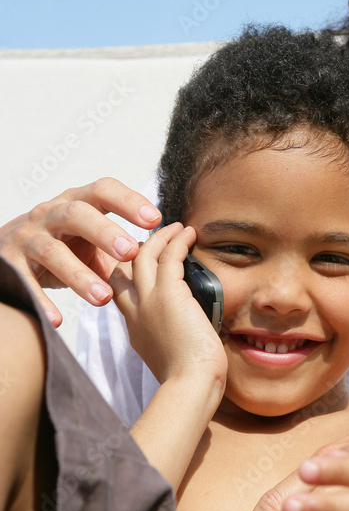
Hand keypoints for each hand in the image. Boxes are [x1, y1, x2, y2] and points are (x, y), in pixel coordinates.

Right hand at [0, 179, 160, 324]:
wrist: (7, 253)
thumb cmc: (61, 243)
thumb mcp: (88, 236)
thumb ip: (120, 244)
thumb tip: (170, 254)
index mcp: (75, 202)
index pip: (103, 190)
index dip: (128, 201)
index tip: (156, 218)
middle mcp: (49, 213)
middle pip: (77, 214)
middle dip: (105, 232)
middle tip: (131, 251)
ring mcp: (27, 236)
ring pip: (52, 251)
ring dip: (78, 275)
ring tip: (103, 298)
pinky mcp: (9, 263)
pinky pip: (25, 282)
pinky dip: (41, 301)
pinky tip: (58, 320)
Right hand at [111, 222, 226, 388]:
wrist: (191, 384)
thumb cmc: (191, 379)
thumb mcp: (173, 356)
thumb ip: (174, 338)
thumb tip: (194, 329)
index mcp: (135, 329)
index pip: (121, 292)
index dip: (127, 272)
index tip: (142, 261)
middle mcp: (136, 312)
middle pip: (124, 268)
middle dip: (138, 249)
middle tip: (157, 237)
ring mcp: (149, 301)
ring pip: (144, 256)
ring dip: (160, 237)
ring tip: (176, 227)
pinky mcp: (169, 294)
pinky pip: (169, 256)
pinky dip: (177, 241)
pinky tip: (188, 233)